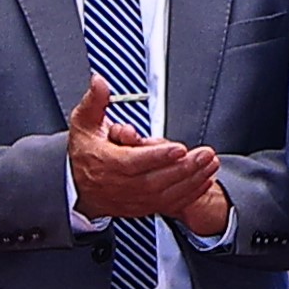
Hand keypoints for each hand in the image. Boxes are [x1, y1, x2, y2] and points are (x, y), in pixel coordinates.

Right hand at [68, 74, 230, 233]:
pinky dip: (189, 194)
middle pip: (155, 181)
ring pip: (165, 195)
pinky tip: (204, 181)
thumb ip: (95, 101)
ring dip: (192, 180)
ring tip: (210, 164)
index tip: (178, 148)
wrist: (78, 186)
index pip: (133, 163)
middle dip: (184, 168)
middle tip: (204, 155)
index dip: (157, 157)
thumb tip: (99, 82)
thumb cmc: (85, 153)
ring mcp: (132, 199)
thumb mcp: (84, 122)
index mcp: (106, 163)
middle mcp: (120, 185)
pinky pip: (169, 204)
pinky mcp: (143, 206)